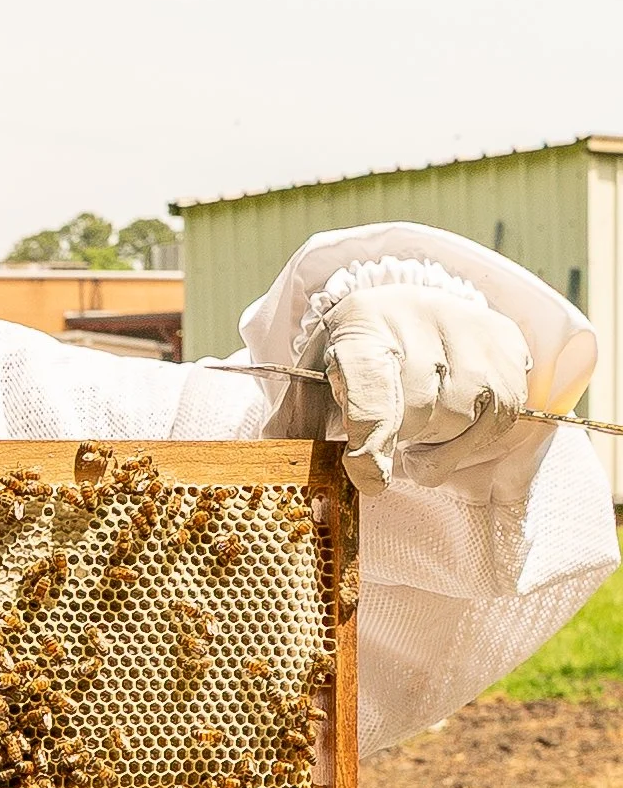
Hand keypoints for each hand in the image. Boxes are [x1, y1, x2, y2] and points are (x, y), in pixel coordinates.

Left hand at [317, 283, 532, 491]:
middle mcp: (421, 316)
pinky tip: (451, 424)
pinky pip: (497, 419)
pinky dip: (470, 439)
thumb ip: (299, 421)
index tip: (368, 477)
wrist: (408, 311)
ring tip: (418, 425)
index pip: (372, 387)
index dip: (371, 439)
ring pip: (460, 418)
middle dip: (402, 439)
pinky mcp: (507, 344)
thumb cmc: (358, 356)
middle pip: (419, 412)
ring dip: (436, 441)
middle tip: (390, 435)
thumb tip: (279, 461)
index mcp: (363, 323)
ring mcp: (471, 327)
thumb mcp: (318, 379)